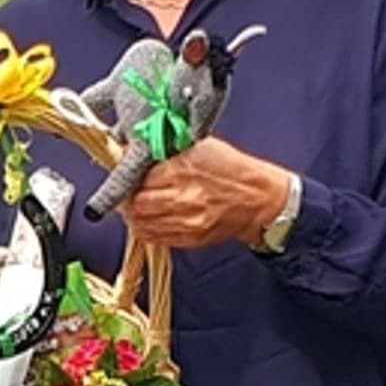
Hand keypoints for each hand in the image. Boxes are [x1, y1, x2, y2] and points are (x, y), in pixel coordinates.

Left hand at [124, 138, 294, 251]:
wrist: (259, 200)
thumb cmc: (233, 170)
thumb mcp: (201, 147)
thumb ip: (169, 149)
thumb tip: (140, 148)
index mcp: (182, 170)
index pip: (137, 176)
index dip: (128, 174)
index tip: (126, 171)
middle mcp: (182, 198)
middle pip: (135, 203)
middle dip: (127, 197)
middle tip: (126, 191)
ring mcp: (186, 222)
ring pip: (141, 223)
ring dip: (133, 215)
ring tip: (135, 206)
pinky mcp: (190, 238)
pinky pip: (155, 238)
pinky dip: (146, 229)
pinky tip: (149, 219)